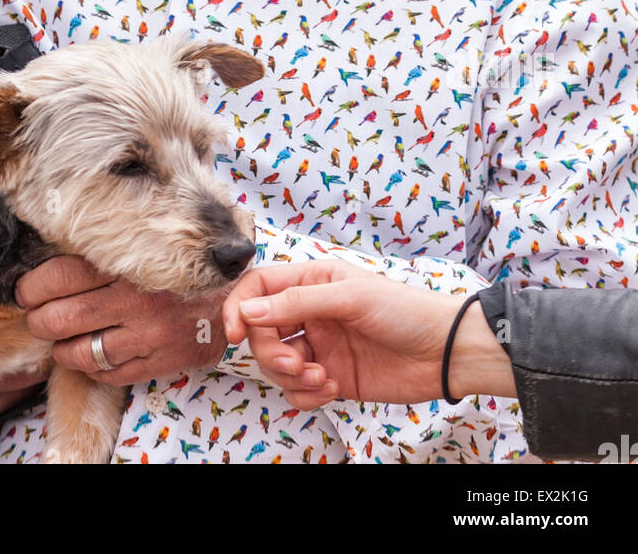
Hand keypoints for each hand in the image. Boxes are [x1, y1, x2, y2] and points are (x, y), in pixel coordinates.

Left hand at [16, 255, 229, 383]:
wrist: (231, 295)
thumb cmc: (180, 266)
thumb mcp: (145, 246)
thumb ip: (105, 249)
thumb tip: (52, 254)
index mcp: (128, 266)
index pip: (61, 276)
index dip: (34, 286)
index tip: (26, 290)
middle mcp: (135, 300)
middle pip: (63, 317)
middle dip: (39, 321)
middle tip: (37, 317)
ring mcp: (146, 336)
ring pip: (79, 352)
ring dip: (60, 349)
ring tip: (60, 340)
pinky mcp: (157, 362)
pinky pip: (106, 373)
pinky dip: (90, 367)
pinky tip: (91, 355)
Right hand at [223, 259, 515, 408]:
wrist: (444, 351)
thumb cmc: (404, 310)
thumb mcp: (349, 297)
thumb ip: (297, 303)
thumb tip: (248, 311)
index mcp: (312, 282)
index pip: (258, 289)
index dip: (239, 309)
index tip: (233, 335)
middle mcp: (311, 313)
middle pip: (262, 333)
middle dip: (271, 353)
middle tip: (298, 365)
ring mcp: (320, 347)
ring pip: (277, 364)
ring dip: (291, 377)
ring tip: (321, 379)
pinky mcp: (331, 378)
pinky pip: (299, 391)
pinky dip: (307, 395)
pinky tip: (332, 389)